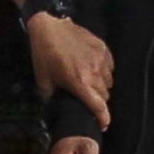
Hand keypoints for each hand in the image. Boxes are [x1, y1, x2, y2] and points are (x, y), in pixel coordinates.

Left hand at [28, 14, 111, 128]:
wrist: (49, 28)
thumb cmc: (44, 55)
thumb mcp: (42, 80)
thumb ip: (51, 97)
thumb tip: (56, 106)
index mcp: (79, 82)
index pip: (98, 105)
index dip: (103, 118)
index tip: (104, 125)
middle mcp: (94, 72)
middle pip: (105, 94)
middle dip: (98, 100)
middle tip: (88, 98)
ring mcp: (100, 59)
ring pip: (109, 81)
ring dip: (102, 86)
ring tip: (91, 82)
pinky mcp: (102, 48)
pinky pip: (110, 67)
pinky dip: (105, 72)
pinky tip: (94, 69)